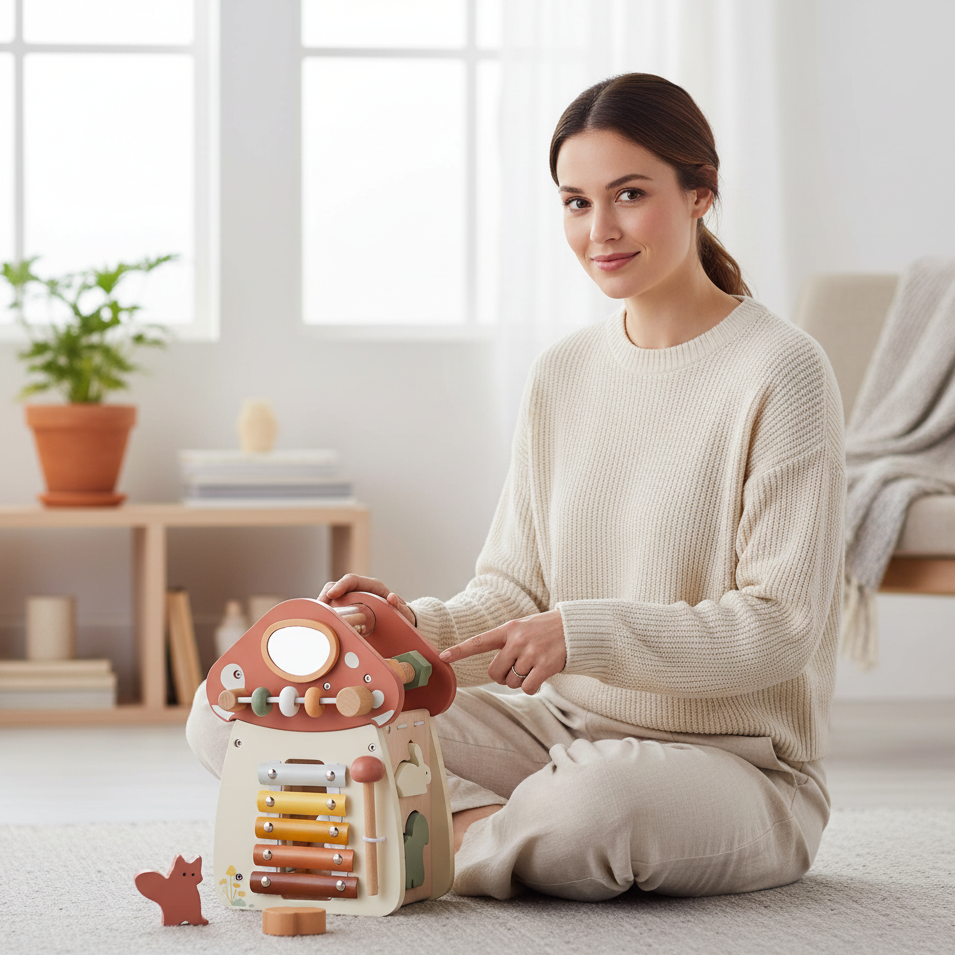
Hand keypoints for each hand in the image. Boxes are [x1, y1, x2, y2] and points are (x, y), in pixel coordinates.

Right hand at [318, 574, 415, 626]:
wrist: (402, 619)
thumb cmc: (402, 614)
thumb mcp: (403, 612)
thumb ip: (399, 606)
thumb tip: (392, 598)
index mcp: (371, 586)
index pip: (352, 580)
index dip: (340, 585)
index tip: (332, 594)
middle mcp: (359, 590)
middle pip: (336, 586)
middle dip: (325, 595)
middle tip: (319, 608)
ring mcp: (351, 598)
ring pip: (331, 597)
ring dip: (323, 605)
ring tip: (317, 617)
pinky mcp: (347, 608)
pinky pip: (333, 608)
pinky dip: (326, 614)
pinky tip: (323, 622)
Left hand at [439, 609, 565, 694]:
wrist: (575, 628)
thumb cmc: (545, 630)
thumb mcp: (523, 627)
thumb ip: (507, 642)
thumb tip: (496, 672)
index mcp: (509, 629)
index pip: (479, 641)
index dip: (460, 650)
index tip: (442, 657)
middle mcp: (517, 640)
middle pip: (494, 673)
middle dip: (502, 677)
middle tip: (516, 670)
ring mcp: (531, 653)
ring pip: (512, 682)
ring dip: (520, 681)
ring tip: (533, 667)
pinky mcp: (545, 665)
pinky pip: (527, 688)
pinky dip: (531, 688)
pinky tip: (540, 677)